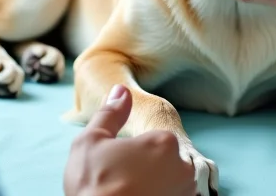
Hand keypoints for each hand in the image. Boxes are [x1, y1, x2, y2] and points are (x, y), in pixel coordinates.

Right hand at [63, 84, 195, 195]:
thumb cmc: (94, 184)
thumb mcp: (91, 140)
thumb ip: (110, 113)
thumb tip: (121, 90)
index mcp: (164, 142)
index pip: (154, 140)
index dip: (134, 153)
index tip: (119, 166)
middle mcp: (183, 168)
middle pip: (166, 163)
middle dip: (149, 171)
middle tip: (122, 183)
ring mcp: (184, 195)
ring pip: (171, 185)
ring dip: (156, 188)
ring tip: (130, 193)